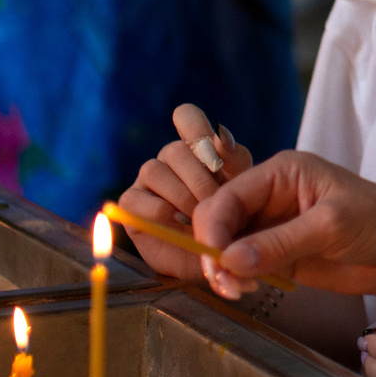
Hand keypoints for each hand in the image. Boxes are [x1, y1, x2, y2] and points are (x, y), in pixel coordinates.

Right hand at [114, 105, 254, 281]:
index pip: (186, 117)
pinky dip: (159, 213)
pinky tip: (178, 225)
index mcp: (198, 147)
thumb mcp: (243, 189)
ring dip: (180, 196)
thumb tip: (223, 140)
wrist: (218, 259)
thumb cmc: (235, 220)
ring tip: (199, 217)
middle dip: (199, 178)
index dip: (196, 128)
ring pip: (153, 170)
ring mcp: (148, 179)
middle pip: (174, 149)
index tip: (217, 151)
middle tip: (215, 202)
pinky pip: (136, 199)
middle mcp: (170, 158)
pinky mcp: (131, 203)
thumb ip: (235, 162)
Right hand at [194, 150, 375, 301]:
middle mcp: (271, 196)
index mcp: (281, 172)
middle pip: (219, 219)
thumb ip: (280, 243)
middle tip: (225, 284)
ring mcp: (273, 226)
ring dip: (222, 269)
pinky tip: (245, 290)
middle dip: (213, 250)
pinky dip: (236, 278)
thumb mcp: (332, 226)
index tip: (215, 260)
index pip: (228, 195)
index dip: (214, 227)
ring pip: (227, 244)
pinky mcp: (279, 254)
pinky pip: (243, 263)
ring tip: (236, 291)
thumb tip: (229, 260)